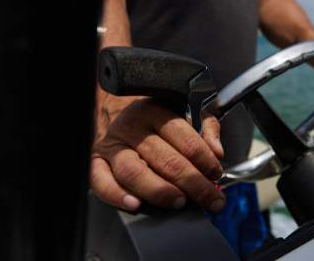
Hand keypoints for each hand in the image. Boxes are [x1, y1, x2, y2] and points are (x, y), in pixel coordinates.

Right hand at [91, 96, 225, 212]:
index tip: (216, 174)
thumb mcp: (181, 110)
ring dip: (160, 191)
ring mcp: (113, 146)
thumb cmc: (151, 117)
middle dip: (193, 183)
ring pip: (134, 172)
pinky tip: (135, 205)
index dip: (206, 161)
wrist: (111, 107)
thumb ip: (205, 127)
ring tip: (179, 201)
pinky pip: (101, 181)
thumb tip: (217, 151)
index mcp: (156, 112)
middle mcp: (133, 128)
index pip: (186, 139)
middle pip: (166, 160)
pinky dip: (117, 196)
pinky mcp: (96, 161)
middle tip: (209, 197)